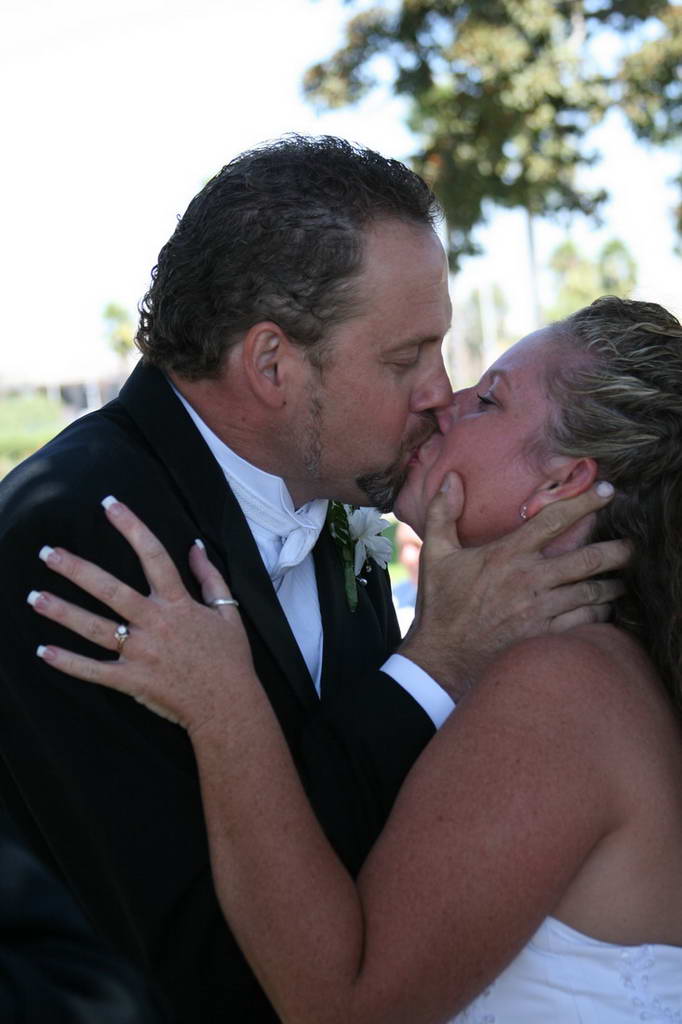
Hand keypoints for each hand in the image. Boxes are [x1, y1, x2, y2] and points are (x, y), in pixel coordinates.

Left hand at [29, 499, 255, 734]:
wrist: (229, 705)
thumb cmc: (230, 658)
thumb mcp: (228, 611)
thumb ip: (210, 576)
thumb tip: (195, 545)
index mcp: (178, 603)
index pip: (153, 555)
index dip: (132, 527)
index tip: (109, 504)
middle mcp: (155, 623)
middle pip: (110, 590)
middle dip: (77, 570)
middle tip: (48, 553)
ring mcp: (141, 653)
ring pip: (95, 628)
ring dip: (62, 612)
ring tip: (34, 597)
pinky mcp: (132, 681)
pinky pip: (95, 671)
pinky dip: (69, 663)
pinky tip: (43, 651)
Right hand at [399, 474, 628, 697]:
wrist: (442, 657)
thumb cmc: (441, 605)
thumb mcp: (436, 554)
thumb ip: (443, 512)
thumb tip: (451, 477)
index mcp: (507, 554)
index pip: (554, 520)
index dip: (585, 503)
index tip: (606, 492)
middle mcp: (529, 580)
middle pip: (588, 559)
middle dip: (617, 550)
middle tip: (631, 546)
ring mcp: (540, 610)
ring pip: (592, 592)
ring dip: (611, 586)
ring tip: (620, 582)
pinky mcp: (545, 635)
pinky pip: (585, 621)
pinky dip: (599, 614)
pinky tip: (601, 610)